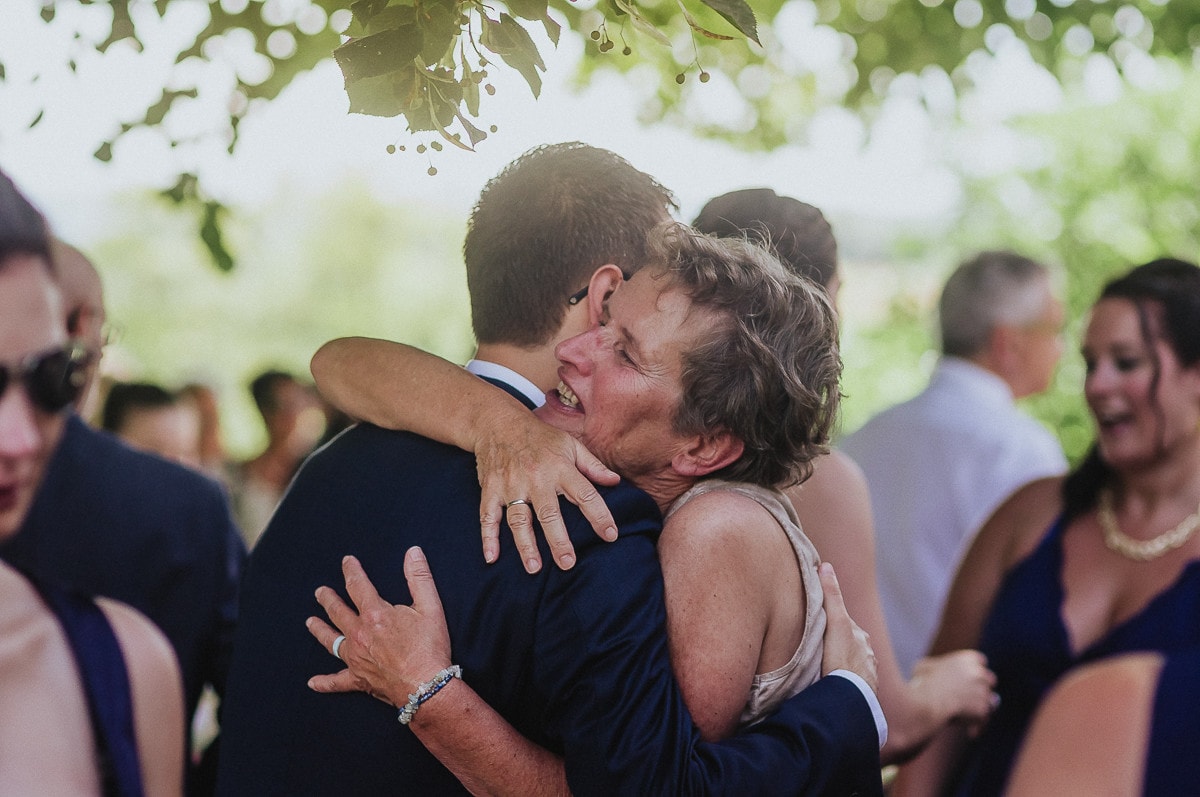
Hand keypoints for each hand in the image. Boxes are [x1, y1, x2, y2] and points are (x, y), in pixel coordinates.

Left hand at [306, 548, 451, 706]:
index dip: (352, 571)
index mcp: (375, 614)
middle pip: (338, 612)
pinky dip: (325, 682)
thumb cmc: (429, 647)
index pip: (358, 586)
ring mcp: (356, 658)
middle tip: (320, 592)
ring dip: (320, 630)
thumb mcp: (430, 607)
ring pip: (331, 641)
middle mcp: (359, 634)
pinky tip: (313, 682)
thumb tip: (412, 552)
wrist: (425, 686)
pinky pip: (337, 681)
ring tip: (310, 622)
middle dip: (328, 599)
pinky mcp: (358, 680)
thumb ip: (419, 578)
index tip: (346, 561)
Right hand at [475, 414, 619, 572]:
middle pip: (549, 513)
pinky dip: (488, 537)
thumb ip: (593, 466)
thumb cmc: (540, 437)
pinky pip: (488, 516)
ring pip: (518, 519)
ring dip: (525, 545)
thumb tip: (616, 482)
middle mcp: (536, 477)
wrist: (498, 422)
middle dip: (559, 540)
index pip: (585, 494)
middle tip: (568, 563)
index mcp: (560, 467)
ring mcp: (510, 485)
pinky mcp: (490, 490)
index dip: (599, 515)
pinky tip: (492, 557)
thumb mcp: (570, 444)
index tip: (611, 536)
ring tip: (535, 568)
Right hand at [818, 562, 877, 692]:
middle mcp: (867, 655)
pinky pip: (851, 684)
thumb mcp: (836, 623)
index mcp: (861, 638)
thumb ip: (831, 596)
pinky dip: (844, 683)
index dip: (828, 622)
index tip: (815, 624)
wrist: (852, 698)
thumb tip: (825, 565)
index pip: (842, 624)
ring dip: (839, 666)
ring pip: (850, 665)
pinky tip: (833, 687)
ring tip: (822, 671)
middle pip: (847, 644)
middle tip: (816, 650)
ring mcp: (866, 676)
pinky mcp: (862, 694)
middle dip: (835, 645)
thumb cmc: (843, 659)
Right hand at [910, 650, 997, 732]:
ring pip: (990, 700)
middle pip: (989, 680)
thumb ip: (936, 668)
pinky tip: (970, 733)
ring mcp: (983, 691)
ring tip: (972, 719)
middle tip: (973, 698)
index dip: (974, 671)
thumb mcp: (924, 667)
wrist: (928, 700)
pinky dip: (977, 725)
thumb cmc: (922, 682)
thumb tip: (934, 674)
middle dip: (982, 688)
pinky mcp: (983, 709)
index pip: (980, 661)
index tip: (968, 679)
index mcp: (968, 658)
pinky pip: (983, 719)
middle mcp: (980, 673)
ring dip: (981, 707)